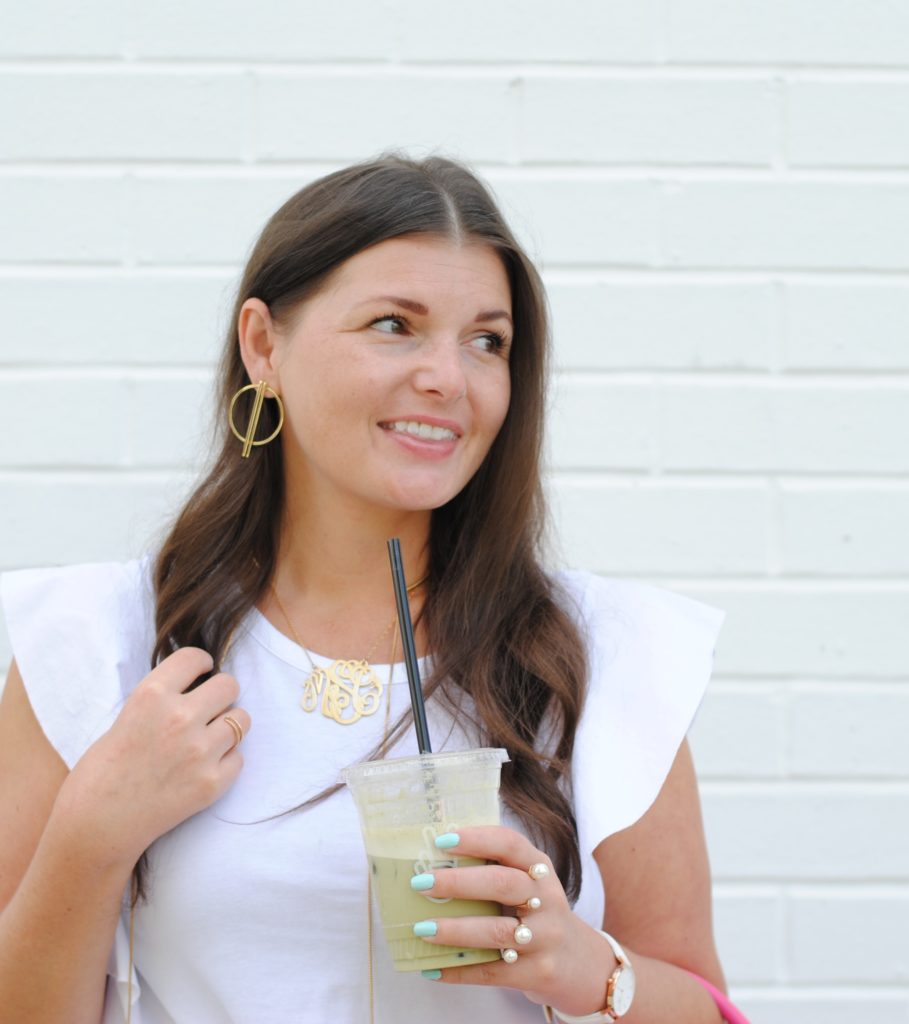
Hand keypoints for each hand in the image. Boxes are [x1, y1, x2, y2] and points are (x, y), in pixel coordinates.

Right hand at [54, 647, 250, 869]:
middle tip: (208, 709)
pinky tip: (202, 768)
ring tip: (207, 739)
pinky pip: (239, 757)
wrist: (97, 825)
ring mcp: (200, 751)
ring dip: (228, 726)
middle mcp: (179, 718)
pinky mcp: (212, 783)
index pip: (195, 657)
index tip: (202, 672)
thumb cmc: (104, 770)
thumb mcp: (127, 716)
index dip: (202, 664)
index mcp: (151, 695)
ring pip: (242, 719)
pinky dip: (226, 761)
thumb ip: (164, 699)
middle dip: (220, 694)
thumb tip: (199, 684)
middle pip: (229, 685)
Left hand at [410, 826, 616, 1014]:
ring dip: (455, 930)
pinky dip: (460, 970)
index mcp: (540, 869)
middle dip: (458, 882)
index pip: (510, 844)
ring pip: (497, 932)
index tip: (442, 840)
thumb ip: (496, 870)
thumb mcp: (531, 884)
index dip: (477, 839)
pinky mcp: (538, 972)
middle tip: (422, 882)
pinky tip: (433, 969)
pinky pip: (493, 972)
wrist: (583, 965)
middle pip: (503, 884)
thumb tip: (436, 863)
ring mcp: (546, 937)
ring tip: (422, 927)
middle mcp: (547, 899)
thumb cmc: (540, 914)